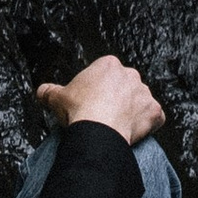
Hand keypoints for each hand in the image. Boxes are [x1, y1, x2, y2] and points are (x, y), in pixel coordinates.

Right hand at [37, 54, 164, 146]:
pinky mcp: (155, 111)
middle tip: (104, 114)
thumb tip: (41, 91)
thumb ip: (48, 91)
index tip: (91, 102)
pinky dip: (148, 124)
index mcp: (108, 65)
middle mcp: (131, 75)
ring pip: (140, 101)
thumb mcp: (56, 97)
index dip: (97, 89)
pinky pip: (154, 117)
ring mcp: (145, 93)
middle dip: (117, 98)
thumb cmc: (79, 110)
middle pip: (124, 86)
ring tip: (117, 125)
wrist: (98, 131)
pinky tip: (134, 132)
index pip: (105, 74)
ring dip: (132, 111)